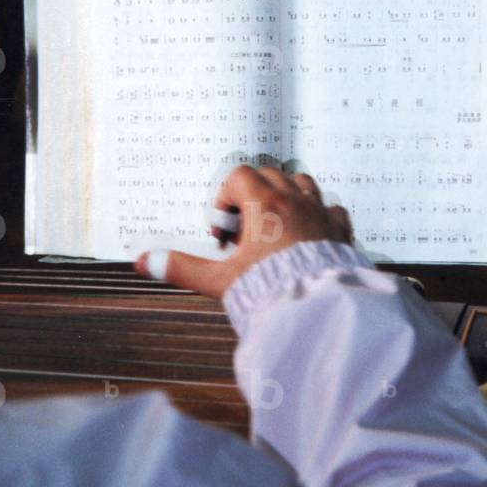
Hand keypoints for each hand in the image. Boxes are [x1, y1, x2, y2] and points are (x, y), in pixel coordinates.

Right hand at [134, 164, 352, 298]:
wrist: (317, 311)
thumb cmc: (272, 293)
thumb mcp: (219, 280)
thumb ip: (181, 267)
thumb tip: (146, 261)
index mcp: (265, 205)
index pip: (239, 176)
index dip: (224, 199)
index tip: (225, 231)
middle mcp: (295, 201)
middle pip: (268, 175)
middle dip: (251, 197)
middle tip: (244, 233)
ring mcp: (320, 213)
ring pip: (301, 183)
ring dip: (285, 197)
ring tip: (273, 229)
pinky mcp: (339, 229)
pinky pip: (330, 207)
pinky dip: (316, 215)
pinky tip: (307, 236)